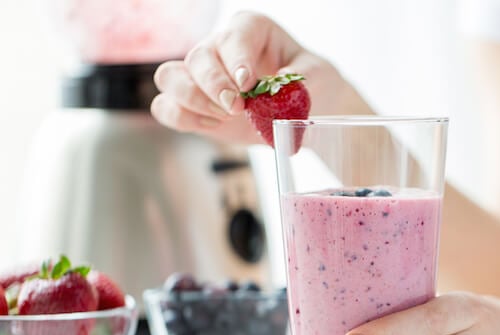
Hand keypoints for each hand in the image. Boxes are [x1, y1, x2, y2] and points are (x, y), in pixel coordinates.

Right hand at [150, 12, 363, 142]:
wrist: (309, 109)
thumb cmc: (313, 84)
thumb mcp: (318, 77)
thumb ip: (299, 80)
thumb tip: (271, 90)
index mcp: (251, 29)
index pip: (233, 36)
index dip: (236, 59)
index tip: (248, 84)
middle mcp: (220, 47)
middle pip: (197, 57)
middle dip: (214, 85)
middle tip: (237, 107)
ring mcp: (202, 76)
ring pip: (170, 77)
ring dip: (192, 100)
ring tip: (224, 117)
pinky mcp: (194, 105)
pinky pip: (166, 107)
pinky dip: (182, 118)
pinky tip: (213, 125)